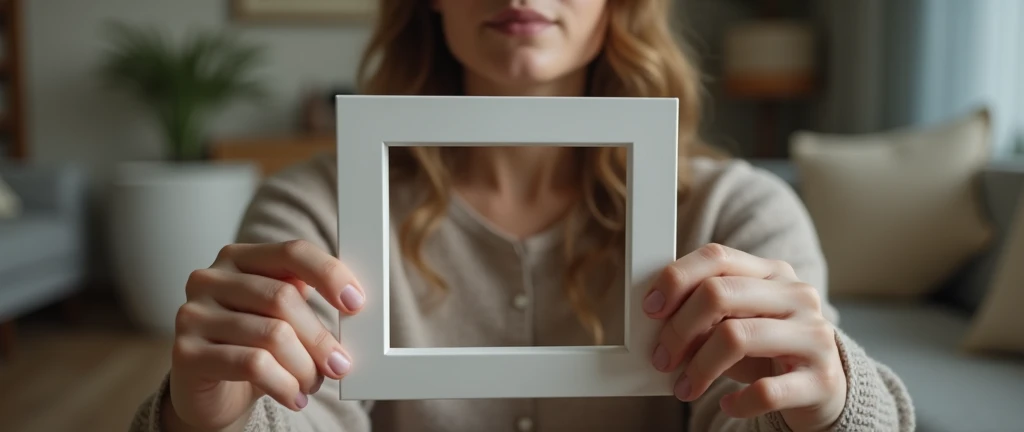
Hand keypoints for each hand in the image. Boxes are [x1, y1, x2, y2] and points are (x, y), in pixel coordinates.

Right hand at [166, 240, 364, 430]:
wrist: (209, 392)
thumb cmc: (252, 347)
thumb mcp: (282, 317)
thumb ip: (306, 302)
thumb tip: (354, 305)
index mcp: (239, 258)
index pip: (291, 253)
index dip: (329, 274)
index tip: (356, 303)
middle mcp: (210, 279)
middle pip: (283, 298)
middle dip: (320, 338)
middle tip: (340, 365)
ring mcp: (193, 314)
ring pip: (272, 335)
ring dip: (304, 368)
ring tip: (312, 384)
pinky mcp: (185, 352)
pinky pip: (252, 364)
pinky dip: (284, 385)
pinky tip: (294, 397)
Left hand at [644, 244, 845, 431]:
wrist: (826, 387)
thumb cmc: (768, 350)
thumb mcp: (738, 320)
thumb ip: (705, 312)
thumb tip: (657, 320)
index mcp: (772, 273)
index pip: (717, 257)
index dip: (676, 279)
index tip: (651, 309)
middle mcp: (797, 296)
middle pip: (719, 294)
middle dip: (679, 329)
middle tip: (661, 358)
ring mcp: (813, 335)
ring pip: (736, 338)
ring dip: (699, 367)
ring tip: (685, 388)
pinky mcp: (821, 379)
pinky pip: (766, 391)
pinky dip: (737, 401)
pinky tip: (728, 404)